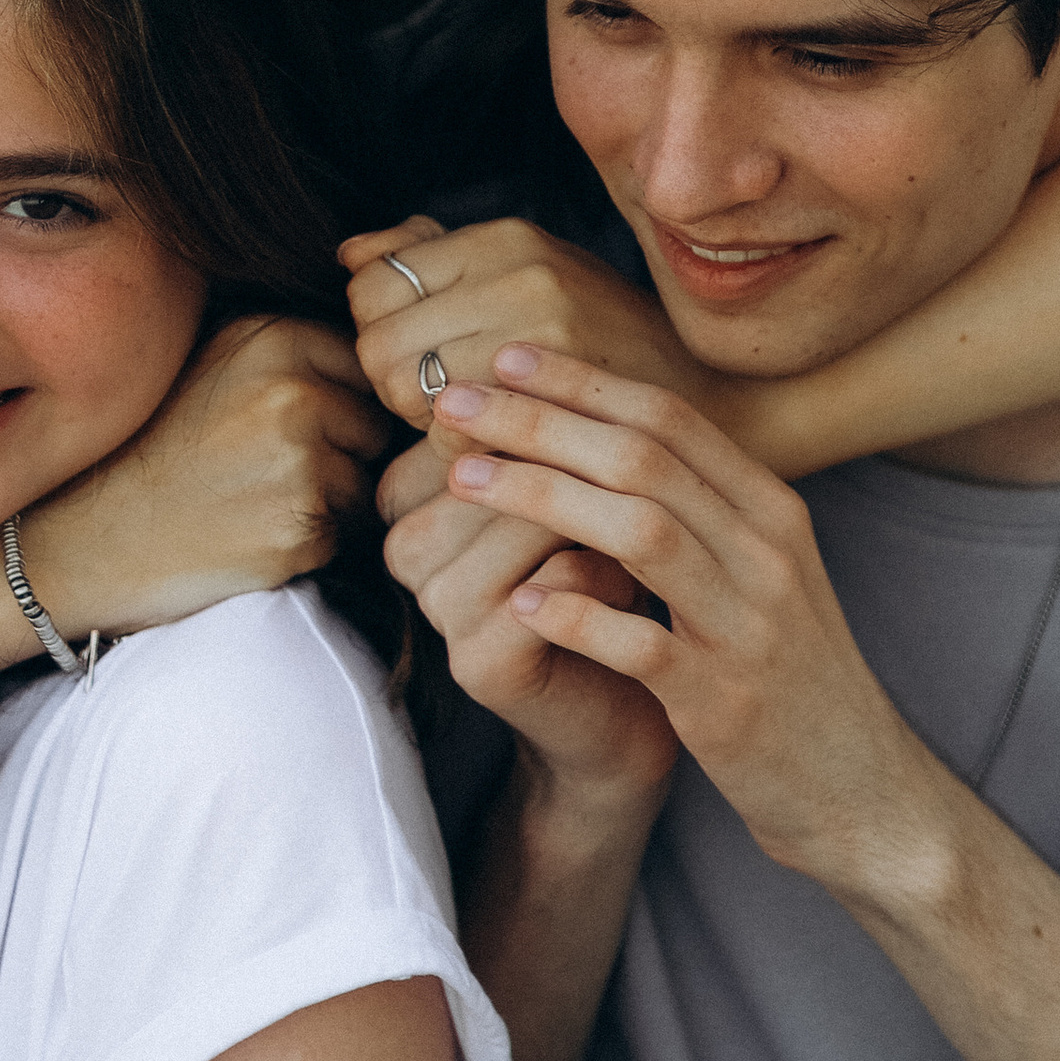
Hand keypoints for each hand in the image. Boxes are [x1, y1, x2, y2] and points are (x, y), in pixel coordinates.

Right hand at [18, 315, 388, 637]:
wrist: (89, 537)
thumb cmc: (152, 451)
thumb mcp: (211, 363)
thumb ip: (287, 348)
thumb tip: (378, 353)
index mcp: (273, 338)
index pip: (364, 367)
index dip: (339, 401)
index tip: (296, 424)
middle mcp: (293, 393)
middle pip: (373, 425)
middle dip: (341, 451)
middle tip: (266, 469)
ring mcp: (300, 463)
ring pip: (362, 483)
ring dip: (328, 501)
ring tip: (253, 501)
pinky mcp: (302, 530)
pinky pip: (341, 535)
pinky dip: (308, 543)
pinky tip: (251, 535)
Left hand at [341, 218, 710, 434]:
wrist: (720, 392)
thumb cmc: (612, 338)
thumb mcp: (533, 271)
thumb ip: (438, 254)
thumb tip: (351, 254)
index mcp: (512, 238)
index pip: (373, 283)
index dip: (380, 327)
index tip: (421, 350)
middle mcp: (525, 277)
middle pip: (376, 343)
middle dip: (391, 381)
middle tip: (438, 399)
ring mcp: (544, 340)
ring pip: (405, 395)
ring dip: (421, 423)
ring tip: (469, 426)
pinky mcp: (559, 406)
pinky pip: (451, 441)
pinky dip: (458, 460)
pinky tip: (495, 458)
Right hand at [380, 408, 676, 821]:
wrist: (627, 708)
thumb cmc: (611, 584)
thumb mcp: (584, 496)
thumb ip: (561, 434)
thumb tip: (549, 352)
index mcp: (420, 493)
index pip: (477, 421)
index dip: (554, 413)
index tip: (620, 424)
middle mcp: (411, 546)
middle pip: (495, 466)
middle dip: (579, 467)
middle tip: (648, 481)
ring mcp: (437, 606)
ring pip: (520, 522)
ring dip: (596, 523)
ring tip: (644, 538)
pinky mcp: (475, 661)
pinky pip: (544, 590)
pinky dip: (602, 581)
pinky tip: (633, 590)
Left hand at [428, 347, 942, 905]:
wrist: (860, 791)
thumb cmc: (791, 676)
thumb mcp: (764, 574)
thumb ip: (703, 509)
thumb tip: (608, 440)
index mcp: (773, 511)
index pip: (669, 417)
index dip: (583, 381)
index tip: (508, 357)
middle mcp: (767, 554)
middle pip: (643, 458)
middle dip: (540, 421)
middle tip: (457, 403)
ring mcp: (750, 628)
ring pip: (640, 531)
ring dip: (541, 496)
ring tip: (465, 479)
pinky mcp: (726, 703)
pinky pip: (642, 645)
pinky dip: (577, 617)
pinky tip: (518, 601)